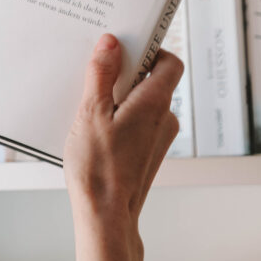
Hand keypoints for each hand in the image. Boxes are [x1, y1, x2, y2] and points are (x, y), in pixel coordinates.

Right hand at [63, 34, 182, 227]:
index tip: (126, 48)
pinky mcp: (148, 154)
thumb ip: (101, 74)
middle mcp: (165, 119)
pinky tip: (96, 131)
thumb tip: (110, 44)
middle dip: (127, 75)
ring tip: (91, 110)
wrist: (106, 215)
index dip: (151, 49)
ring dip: (121, 99)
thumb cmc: (99, 168)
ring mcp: (159, 138)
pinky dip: (121, 120)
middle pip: (154, 81)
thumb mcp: (91, 112)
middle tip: (98, 78)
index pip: (170, 61)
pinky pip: (138, 125)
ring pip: (143, 105)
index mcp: (155, 102)